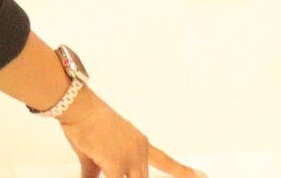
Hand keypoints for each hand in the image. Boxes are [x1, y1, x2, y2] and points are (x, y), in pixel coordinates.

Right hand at [58, 89, 203, 177]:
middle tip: (163, 174)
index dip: (183, 171)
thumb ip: (95, 169)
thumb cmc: (84, 123)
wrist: (79, 108)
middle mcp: (139, 151)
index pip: (165, 161)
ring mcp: (130, 159)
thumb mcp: (94, 149)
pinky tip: (110, 173)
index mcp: (140, 144)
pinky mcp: (116, 166)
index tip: (201, 175)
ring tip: (116, 165)